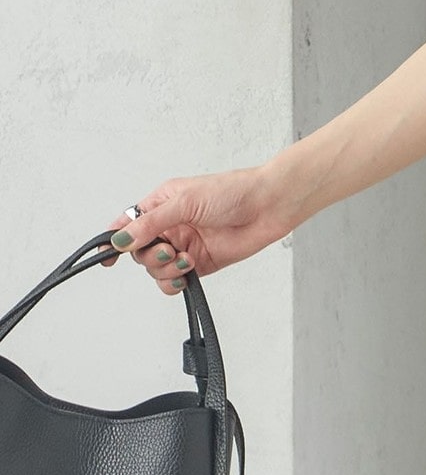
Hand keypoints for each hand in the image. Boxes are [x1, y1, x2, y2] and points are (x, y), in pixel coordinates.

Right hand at [101, 167, 292, 294]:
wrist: (269, 206)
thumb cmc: (233, 191)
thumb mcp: (186, 201)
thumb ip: (151, 223)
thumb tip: (119, 240)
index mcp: (162, 203)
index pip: (127, 224)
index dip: (113, 241)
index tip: (107, 257)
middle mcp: (170, 225)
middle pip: (138, 251)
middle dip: (149, 255)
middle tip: (169, 249)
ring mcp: (184, 245)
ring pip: (155, 269)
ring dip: (165, 269)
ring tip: (186, 259)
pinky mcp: (199, 263)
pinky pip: (173, 282)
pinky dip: (174, 283)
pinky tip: (188, 273)